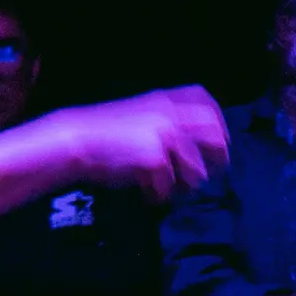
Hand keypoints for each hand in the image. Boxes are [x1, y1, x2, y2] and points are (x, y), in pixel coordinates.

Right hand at [73, 88, 228, 202]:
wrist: (76, 139)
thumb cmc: (105, 133)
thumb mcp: (141, 116)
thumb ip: (168, 123)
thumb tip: (198, 147)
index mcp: (166, 100)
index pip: (208, 105)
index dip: (219, 126)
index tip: (217, 143)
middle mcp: (170, 114)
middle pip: (216, 137)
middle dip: (217, 160)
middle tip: (206, 175)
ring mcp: (164, 136)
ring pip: (198, 171)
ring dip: (187, 186)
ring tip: (170, 189)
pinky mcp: (155, 158)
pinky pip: (170, 186)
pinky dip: (160, 195)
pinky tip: (147, 193)